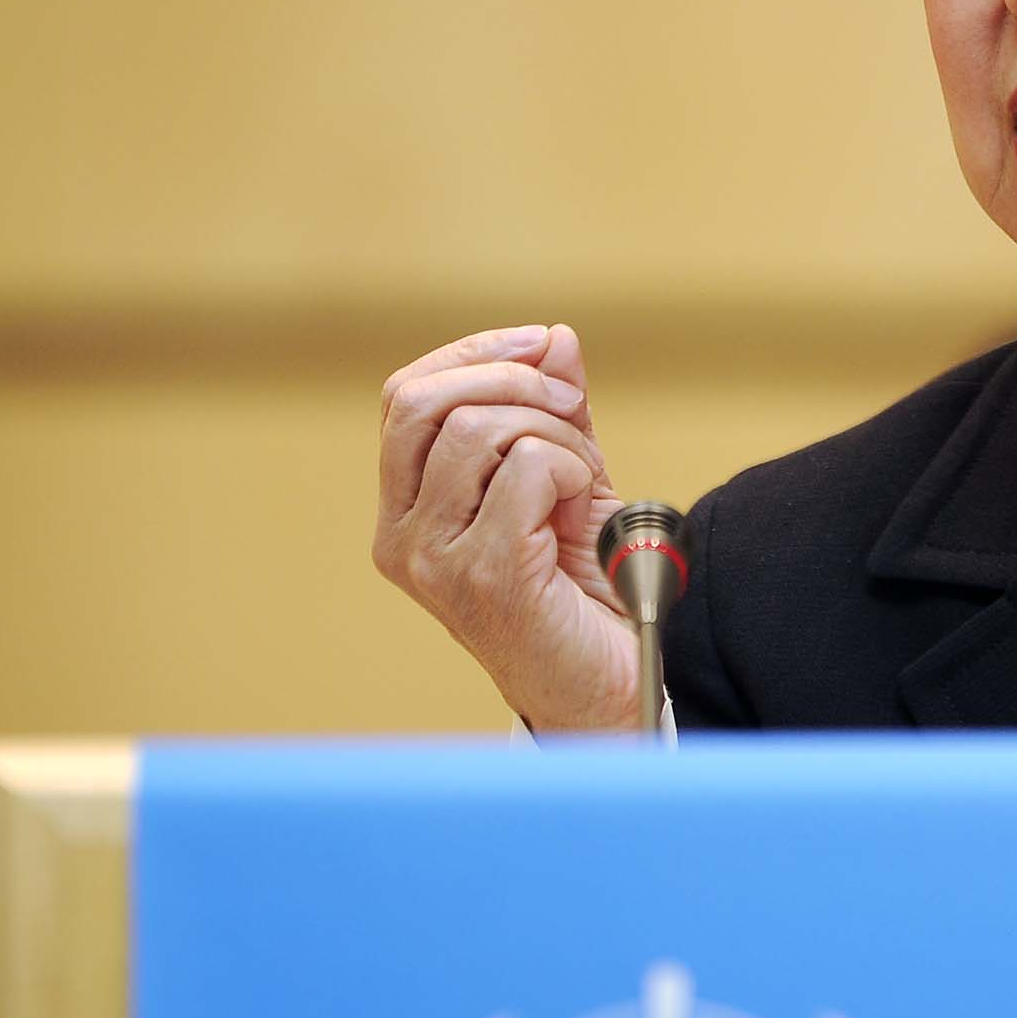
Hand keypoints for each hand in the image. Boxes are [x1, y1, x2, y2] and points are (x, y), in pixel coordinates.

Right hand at [372, 322, 641, 730]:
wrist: (613, 679)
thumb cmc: (585, 589)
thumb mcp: (569, 478)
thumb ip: (556, 410)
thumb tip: (555, 338)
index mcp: (406, 509)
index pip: (404, 396)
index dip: (474, 353)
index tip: (541, 344)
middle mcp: (403, 536)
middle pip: (422, 400)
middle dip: (514, 380)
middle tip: (570, 410)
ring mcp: (434, 560)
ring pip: (479, 428)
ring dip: (552, 433)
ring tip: (579, 479)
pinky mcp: (484, 575)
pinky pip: (525, 470)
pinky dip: (569, 470)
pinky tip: (581, 511)